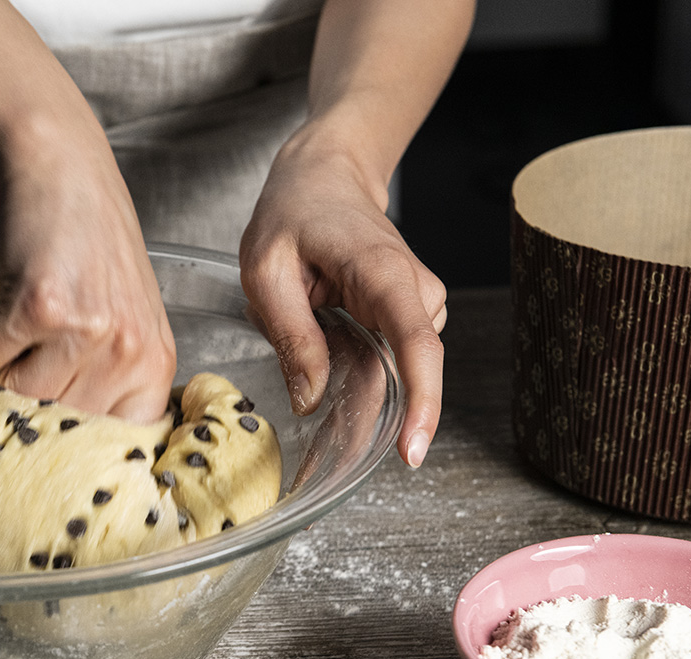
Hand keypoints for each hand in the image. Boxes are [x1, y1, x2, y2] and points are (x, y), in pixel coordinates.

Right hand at [0, 143, 176, 423]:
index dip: (77, 438)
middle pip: (60, 424)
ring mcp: (88, 330)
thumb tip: (71, 452)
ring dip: (6, 364)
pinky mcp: (40, 308)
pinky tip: (6, 302)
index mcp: (156, 364)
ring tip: (23, 324)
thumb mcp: (129, 320)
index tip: (55, 426)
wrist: (65, 174)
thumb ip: (113, 381)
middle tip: (31, 355)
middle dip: (35, 394)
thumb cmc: (92, 246)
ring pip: (20, 394)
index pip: (116, 444)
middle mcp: (129, 352)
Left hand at [239, 138, 445, 467]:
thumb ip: (292, 335)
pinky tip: (325, 351)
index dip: (422, 402)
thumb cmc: (294, 213)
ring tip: (307, 349)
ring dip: (355, 380)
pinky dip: (360, 368)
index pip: (417, 344)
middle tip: (321, 433)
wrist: (325, 176)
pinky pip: (389, 359)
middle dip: (370, 408)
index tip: (412, 450)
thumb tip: (310, 399)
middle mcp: (415, 290)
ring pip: (394, 368)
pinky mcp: (406, 314)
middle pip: (408, 369)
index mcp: (383, 273)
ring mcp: (417, 303)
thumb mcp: (267, 271)